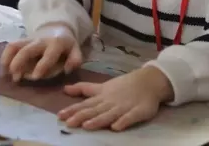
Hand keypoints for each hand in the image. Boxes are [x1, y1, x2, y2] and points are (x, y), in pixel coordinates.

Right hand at [0, 23, 82, 81]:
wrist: (57, 27)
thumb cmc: (66, 45)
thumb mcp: (75, 50)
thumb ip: (75, 60)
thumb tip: (67, 70)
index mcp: (56, 44)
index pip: (48, 55)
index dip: (41, 66)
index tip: (35, 77)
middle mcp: (41, 40)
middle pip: (26, 49)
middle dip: (19, 63)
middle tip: (16, 77)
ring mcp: (29, 39)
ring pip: (14, 46)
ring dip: (8, 60)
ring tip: (6, 74)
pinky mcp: (21, 40)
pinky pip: (10, 46)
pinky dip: (5, 57)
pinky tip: (4, 69)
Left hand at [58, 66, 172, 130]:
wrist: (148, 81)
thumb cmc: (123, 86)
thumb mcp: (102, 87)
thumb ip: (84, 89)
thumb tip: (65, 89)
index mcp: (102, 97)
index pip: (85, 104)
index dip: (73, 110)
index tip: (60, 115)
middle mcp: (111, 102)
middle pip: (95, 110)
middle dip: (82, 116)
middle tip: (69, 123)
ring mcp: (124, 107)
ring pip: (110, 114)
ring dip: (99, 120)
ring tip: (87, 126)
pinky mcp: (138, 111)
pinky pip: (130, 117)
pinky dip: (123, 121)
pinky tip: (116, 127)